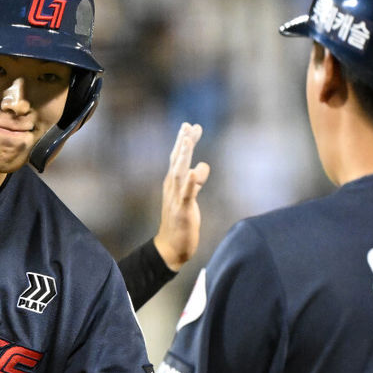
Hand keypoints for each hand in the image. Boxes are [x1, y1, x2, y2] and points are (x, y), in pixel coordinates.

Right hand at [153, 123, 209, 270]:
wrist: (171, 247)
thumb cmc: (180, 222)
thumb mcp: (190, 198)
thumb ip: (196, 181)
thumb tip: (202, 166)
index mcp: (173, 183)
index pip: (178, 158)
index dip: (184, 142)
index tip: (191, 125)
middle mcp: (172, 188)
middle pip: (177, 161)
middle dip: (183, 143)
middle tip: (188, 125)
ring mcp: (176, 198)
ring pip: (178, 174)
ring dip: (182, 157)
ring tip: (187, 141)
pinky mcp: (183, 210)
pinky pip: (187, 194)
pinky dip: (190, 183)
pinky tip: (193, 172)